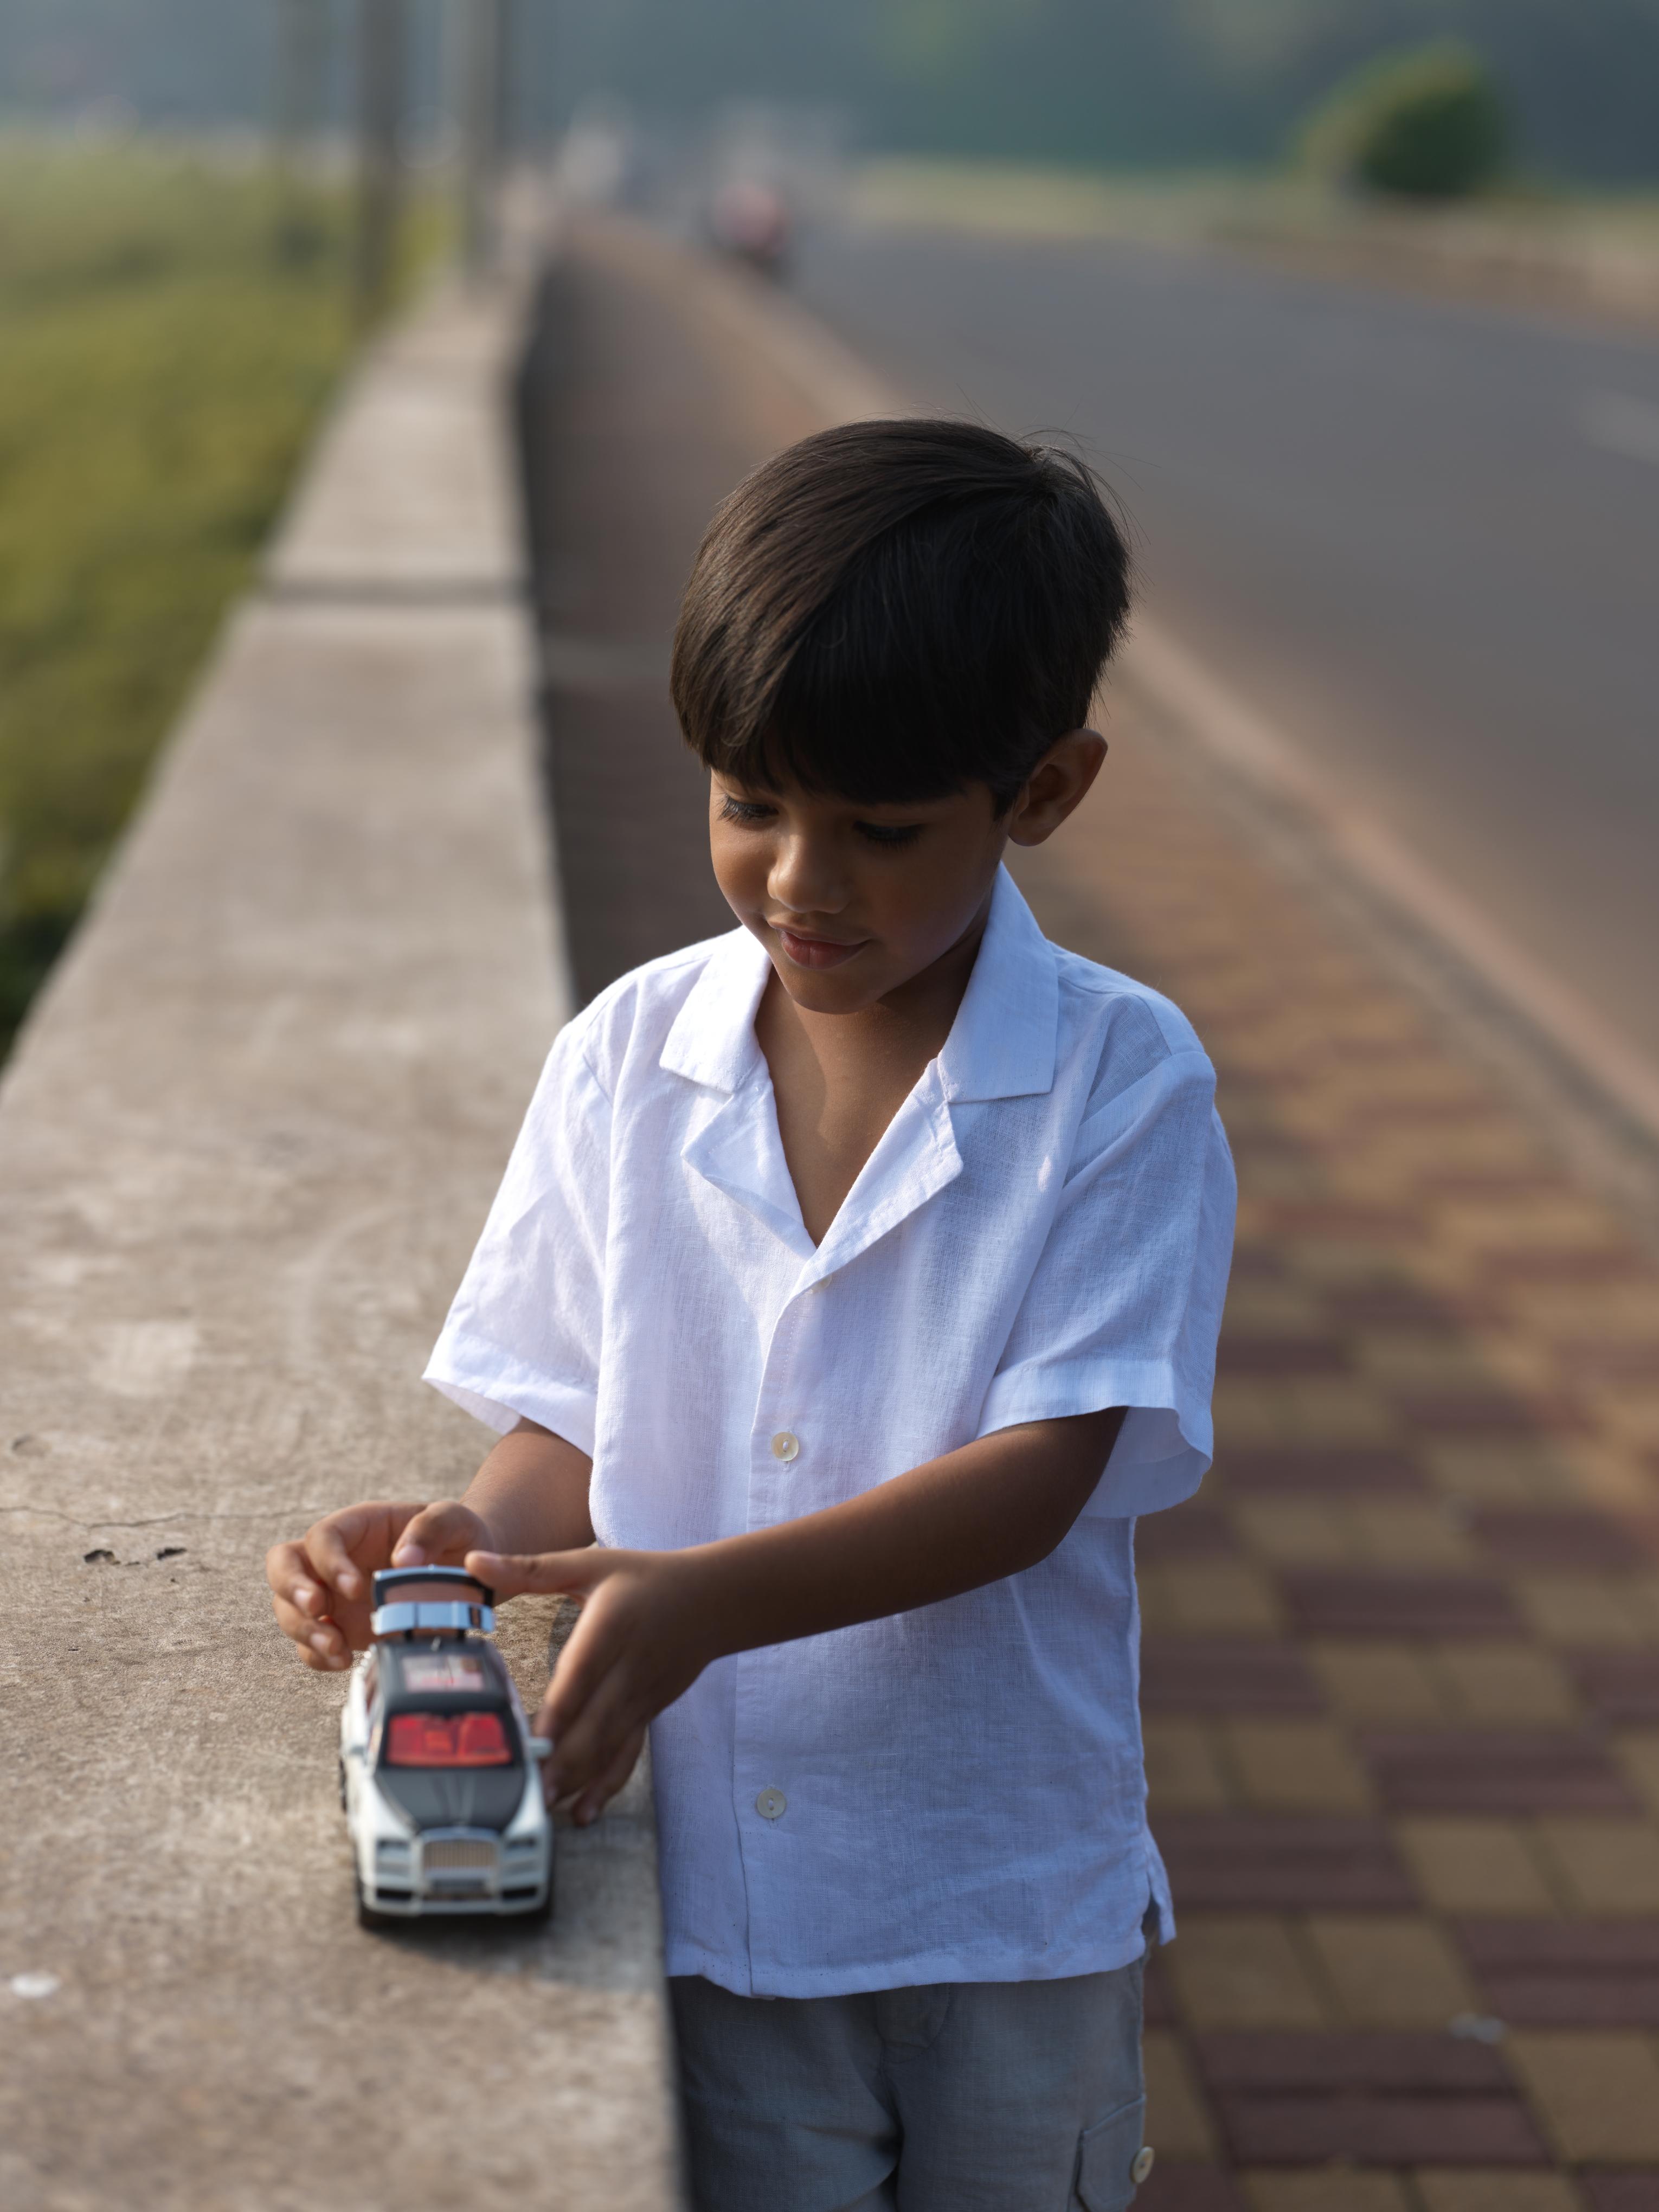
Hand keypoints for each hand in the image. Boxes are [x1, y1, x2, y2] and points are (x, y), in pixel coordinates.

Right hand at [267, 1498, 490, 1669]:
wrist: (469, 1570)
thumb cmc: (457, 1535)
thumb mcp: (454, 1519)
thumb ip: (432, 1529)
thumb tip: (404, 1561)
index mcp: (358, 1525)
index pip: (322, 1537)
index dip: (329, 1562)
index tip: (356, 1588)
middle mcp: (334, 1559)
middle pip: (283, 1566)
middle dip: (291, 1590)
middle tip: (317, 1610)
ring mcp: (332, 1595)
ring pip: (288, 1609)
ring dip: (304, 1630)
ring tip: (338, 1649)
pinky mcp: (339, 1627)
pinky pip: (308, 1644)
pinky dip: (317, 1656)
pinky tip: (342, 1661)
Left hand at [467, 1545, 716, 1824]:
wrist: (713, 1598)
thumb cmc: (645, 1577)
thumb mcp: (588, 1563)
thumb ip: (529, 1568)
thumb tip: (473, 1561)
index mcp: (609, 1629)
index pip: (579, 1678)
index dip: (556, 1716)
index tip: (531, 1744)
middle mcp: (628, 1669)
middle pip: (593, 1725)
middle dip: (561, 1764)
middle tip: (526, 1794)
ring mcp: (641, 1697)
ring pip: (608, 1748)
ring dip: (577, 1781)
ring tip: (543, 1808)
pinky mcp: (649, 1713)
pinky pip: (627, 1755)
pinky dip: (606, 1785)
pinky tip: (584, 1812)